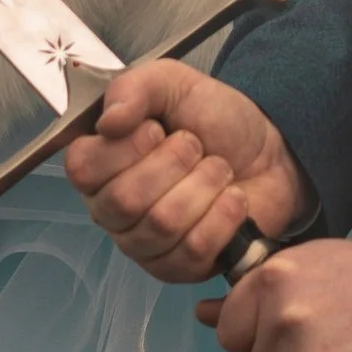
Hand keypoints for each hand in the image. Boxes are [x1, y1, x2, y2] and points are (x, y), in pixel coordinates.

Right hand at [64, 58, 311, 283]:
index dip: (125, 149)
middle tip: (196, 146)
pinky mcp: (177, 269)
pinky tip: (232, 199)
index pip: (82, 169)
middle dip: (175, 164)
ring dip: (204, 186)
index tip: (157, 129)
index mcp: (98, 163)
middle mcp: (110, 209)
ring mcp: (142, 244)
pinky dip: (223, 216)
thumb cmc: (213, 119)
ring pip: (162, 225)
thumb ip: (133, 88)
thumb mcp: (172, 83)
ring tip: (218, 169)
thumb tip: (108, 122)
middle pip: (124, 201)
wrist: (269, 152)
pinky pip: (192, 251)